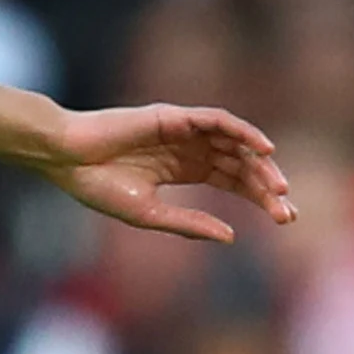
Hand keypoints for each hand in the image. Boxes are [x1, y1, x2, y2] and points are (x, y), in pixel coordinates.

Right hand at [48, 103, 293, 242]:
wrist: (66, 159)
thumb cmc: (97, 187)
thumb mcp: (149, 214)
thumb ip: (189, 223)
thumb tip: (231, 237)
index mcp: (182, 170)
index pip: (232, 181)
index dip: (258, 198)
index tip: (283, 218)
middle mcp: (189, 148)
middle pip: (240, 164)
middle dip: (266, 187)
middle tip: (287, 212)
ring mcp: (184, 130)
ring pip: (235, 143)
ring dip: (260, 164)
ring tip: (278, 189)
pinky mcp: (176, 116)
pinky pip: (219, 121)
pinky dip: (243, 131)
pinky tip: (264, 150)